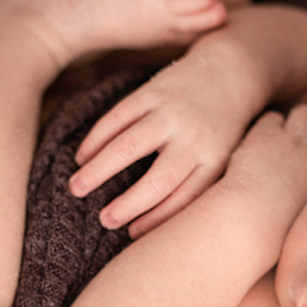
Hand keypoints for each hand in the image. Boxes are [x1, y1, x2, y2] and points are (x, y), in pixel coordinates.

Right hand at [69, 42, 262, 236]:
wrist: (231, 72)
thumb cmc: (223, 128)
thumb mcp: (222, 159)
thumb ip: (196, 187)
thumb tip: (156, 226)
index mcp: (214, 161)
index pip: (183, 199)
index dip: (156, 220)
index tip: (131, 234)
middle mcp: (194, 138)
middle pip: (158, 180)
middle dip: (127, 204)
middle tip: (103, 220)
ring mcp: (173, 112)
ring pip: (128, 146)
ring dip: (99, 170)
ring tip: (75, 188)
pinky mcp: (154, 91)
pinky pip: (118, 117)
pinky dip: (96, 138)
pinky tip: (82, 156)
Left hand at [223, 105, 306, 225]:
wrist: (251, 218)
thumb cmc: (274, 227)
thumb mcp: (306, 214)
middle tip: (289, 156)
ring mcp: (294, 140)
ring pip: (306, 115)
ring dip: (293, 124)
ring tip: (273, 144)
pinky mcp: (268, 133)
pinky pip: (272, 118)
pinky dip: (263, 128)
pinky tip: (253, 146)